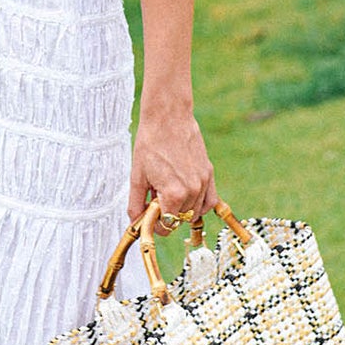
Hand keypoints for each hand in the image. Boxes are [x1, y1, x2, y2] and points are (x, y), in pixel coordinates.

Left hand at [128, 104, 217, 234]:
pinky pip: (209, 202)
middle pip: (179, 221)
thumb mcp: (137, 176)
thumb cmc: (150, 144)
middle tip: (154, 197)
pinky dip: (199, 205)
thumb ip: (136, 204)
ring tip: (167, 190)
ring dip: (181, 209)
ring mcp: (204, 182)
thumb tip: (136, 223)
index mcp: (174, 194)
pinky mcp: (209, 173)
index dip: (154, 224)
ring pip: (194, 213)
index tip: (148, 213)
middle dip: (166, 215)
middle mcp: (193, 191)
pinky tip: (187, 197)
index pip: (166, 226)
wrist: (168, 117)